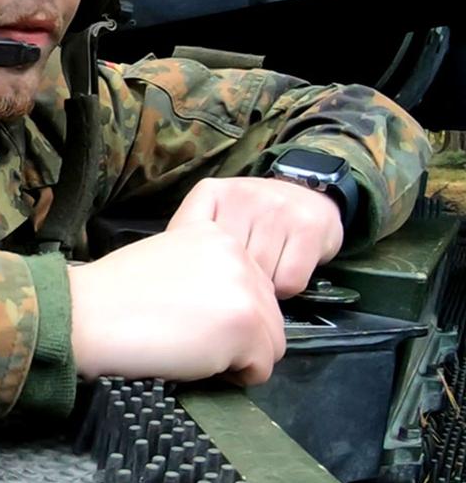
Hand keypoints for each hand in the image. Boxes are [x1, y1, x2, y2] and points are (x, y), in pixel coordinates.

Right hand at [69, 224, 285, 384]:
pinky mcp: (244, 326)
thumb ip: (204, 273)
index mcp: (219, 236)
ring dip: (238, 358)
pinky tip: (195, 363)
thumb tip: (225, 310)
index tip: (188, 319)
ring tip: (193, 353)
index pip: (254, 286)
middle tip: (189, 341)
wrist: (84, 316)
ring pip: (272, 343)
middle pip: (270, 315)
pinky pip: (262, 369)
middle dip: (238, 337)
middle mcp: (240, 256)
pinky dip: (234, 378)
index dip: (225, 312)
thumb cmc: (110, 297)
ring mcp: (245, 291)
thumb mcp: (166, 260)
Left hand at [168, 176, 342, 297]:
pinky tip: (284, 272)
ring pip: (259, 277)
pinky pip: (289, 281)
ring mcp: (277, 209)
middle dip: (232, 282)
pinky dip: (286, 289)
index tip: (201, 278)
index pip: (189, 241)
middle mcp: (243, 195)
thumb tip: (173, 284)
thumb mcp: (215, 217)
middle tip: (241, 274)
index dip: (195, 270)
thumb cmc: (252, 218)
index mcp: (211, 193)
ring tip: (264, 272)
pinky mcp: (308, 227)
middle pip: (226, 265)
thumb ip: (189, 241)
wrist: (311, 194)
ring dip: (261, 288)